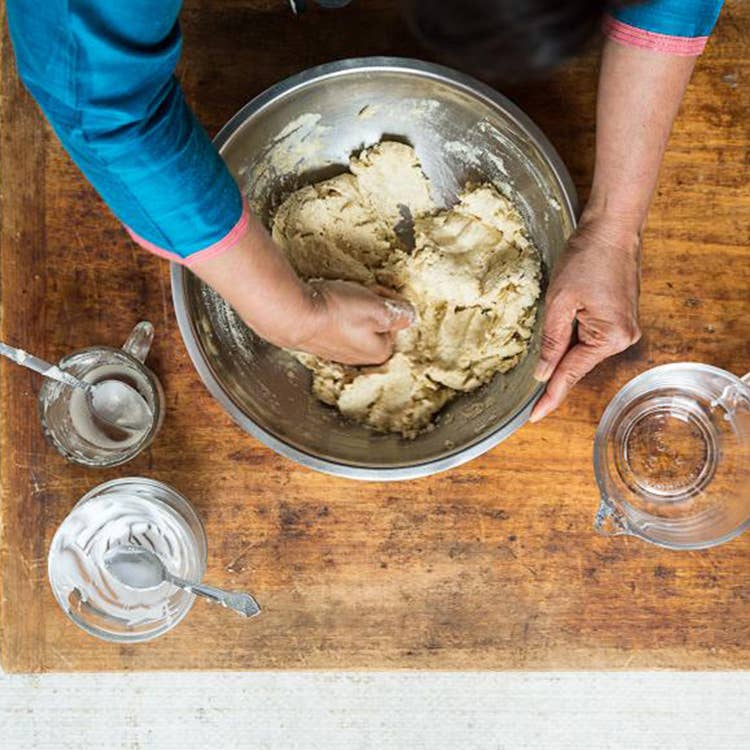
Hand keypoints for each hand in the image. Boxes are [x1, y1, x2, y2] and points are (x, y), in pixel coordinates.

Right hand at [292, 280, 414, 364]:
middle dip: (369, 304)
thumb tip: (410, 316)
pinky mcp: (319, 342)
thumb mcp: (378, 309)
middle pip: (375, 323)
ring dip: (351, 307)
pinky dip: (333, 312)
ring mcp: (337, 351)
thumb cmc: (335, 313)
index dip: (387, 299)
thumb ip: (399, 314)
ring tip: (339, 297)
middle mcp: (359, 357)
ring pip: (355, 323)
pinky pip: (335, 324)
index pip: (394, 320)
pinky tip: (326, 304)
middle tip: (356, 294)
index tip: (376, 292)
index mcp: (379, 352)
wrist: (291, 315)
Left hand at [530, 214, 641, 421]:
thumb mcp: (560, 302)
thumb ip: (552, 341)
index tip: (534, 417)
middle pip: (578, 363)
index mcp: (610, 336)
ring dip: (564, 346)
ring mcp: (625, 329)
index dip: (550, 396)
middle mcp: (624, 338)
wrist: (612, 228)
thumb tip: (544, 374)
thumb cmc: (587, 258)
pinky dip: (574, 337)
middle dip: (555, 366)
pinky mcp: (620, 318)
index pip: (571, 373)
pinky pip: (591, 338)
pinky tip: (565, 323)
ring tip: (553, 323)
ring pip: (583, 350)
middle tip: (531, 378)